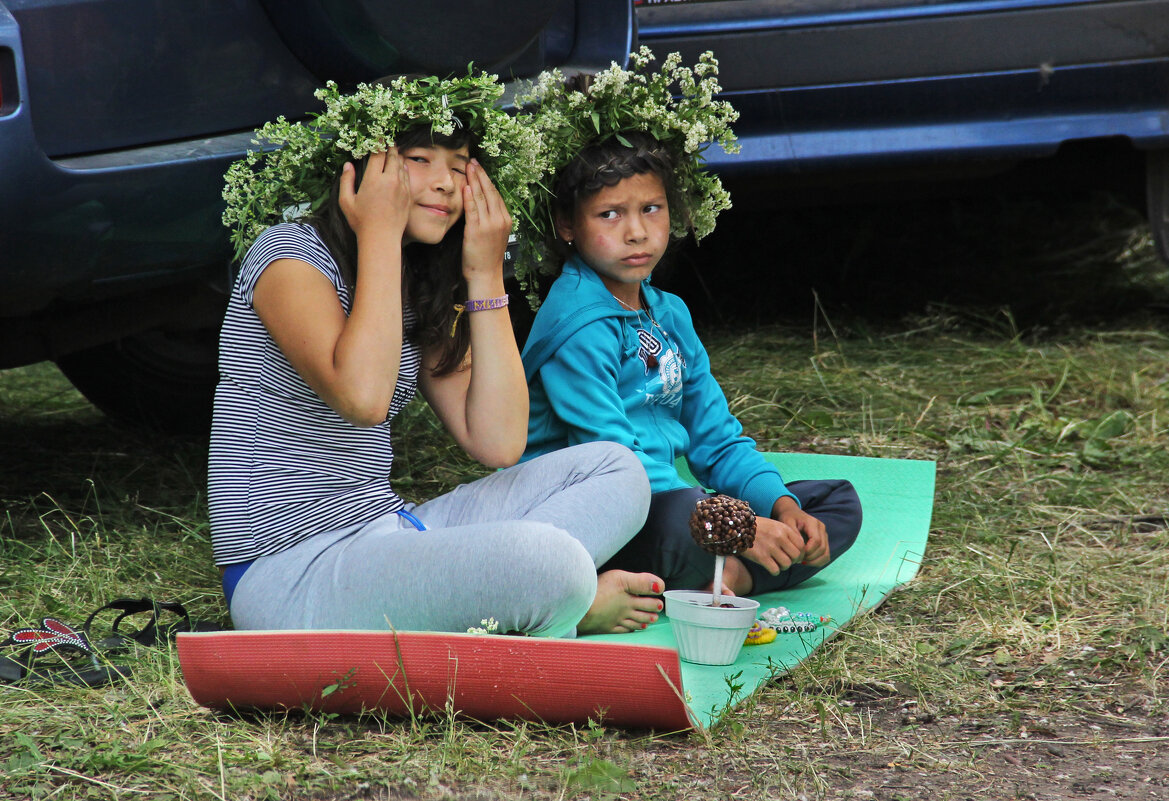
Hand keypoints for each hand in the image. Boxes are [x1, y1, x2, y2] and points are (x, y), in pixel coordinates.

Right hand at [338, 147, 410, 244]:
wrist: (382, 238)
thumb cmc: (361, 222)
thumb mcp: (346, 202)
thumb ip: (346, 180)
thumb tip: (348, 165)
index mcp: (373, 179)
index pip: (377, 154)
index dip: (377, 142)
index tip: (376, 136)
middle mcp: (389, 180)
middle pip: (392, 155)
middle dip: (389, 146)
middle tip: (387, 140)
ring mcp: (401, 187)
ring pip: (401, 164)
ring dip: (397, 156)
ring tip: (393, 150)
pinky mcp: (408, 195)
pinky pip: (407, 175)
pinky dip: (403, 167)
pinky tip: (400, 166)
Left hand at [461, 159, 510, 281]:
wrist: (486, 275)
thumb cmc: (487, 257)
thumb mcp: (495, 235)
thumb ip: (492, 219)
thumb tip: (483, 206)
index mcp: (506, 220)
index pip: (496, 194)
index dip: (487, 180)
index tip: (480, 168)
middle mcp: (500, 220)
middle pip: (490, 192)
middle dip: (481, 174)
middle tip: (473, 161)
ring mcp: (489, 225)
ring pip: (481, 197)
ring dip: (474, 180)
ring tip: (468, 167)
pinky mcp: (477, 231)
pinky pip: (473, 210)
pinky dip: (469, 197)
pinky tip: (466, 186)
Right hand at [741, 516, 804, 574]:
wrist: (738, 527)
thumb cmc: (759, 528)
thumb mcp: (775, 526)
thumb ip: (788, 536)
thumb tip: (799, 554)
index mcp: (784, 529)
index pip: (801, 545)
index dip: (800, 553)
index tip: (794, 556)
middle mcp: (779, 537)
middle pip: (796, 556)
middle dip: (793, 561)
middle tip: (786, 560)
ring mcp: (770, 547)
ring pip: (787, 564)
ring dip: (783, 567)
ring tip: (777, 563)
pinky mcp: (761, 557)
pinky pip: (775, 570)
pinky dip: (774, 571)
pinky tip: (769, 566)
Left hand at [774, 496, 830, 566]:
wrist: (792, 513)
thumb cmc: (788, 518)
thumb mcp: (786, 522)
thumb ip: (793, 533)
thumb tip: (801, 547)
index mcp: (813, 523)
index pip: (816, 541)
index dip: (808, 551)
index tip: (797, 555)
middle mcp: (822, 528)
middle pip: (822, 549)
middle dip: (810, 558)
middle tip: (798, 560)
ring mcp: (824, 535)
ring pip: (826, 554)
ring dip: (815, 561)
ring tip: (802, 562)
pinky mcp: (824, 541)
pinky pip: (826, 555)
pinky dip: (818, 561)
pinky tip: (806, 562)